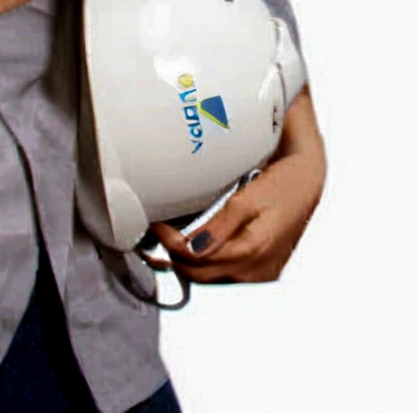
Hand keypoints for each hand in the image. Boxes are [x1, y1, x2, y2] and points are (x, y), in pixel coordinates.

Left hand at [148, 88, 325, 283]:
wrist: (307, 184)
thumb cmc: (279, 186)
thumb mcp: (247, 199)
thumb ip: (219, 226)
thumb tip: (191, 249)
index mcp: (254, 250)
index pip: (199, 260)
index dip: (171, 245)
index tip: (156, 226)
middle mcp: (258, 270)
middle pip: (202, 275)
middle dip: (176, 257)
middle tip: (159, 233)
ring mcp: (261, 274)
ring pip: (213, 279)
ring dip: (190, 263)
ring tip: (171, 240)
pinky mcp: (262, 271)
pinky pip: (227, 275)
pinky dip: (208, 264)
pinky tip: (197, 247)